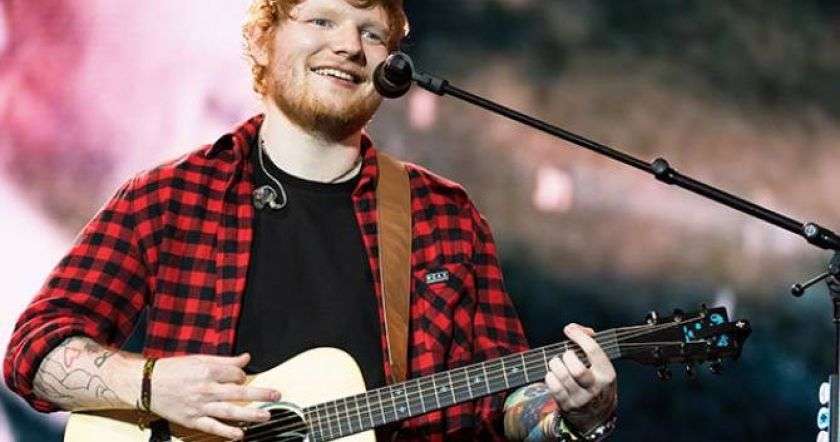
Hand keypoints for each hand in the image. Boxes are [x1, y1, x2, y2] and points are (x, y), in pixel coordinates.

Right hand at [149, 353, 279, 439]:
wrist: (146, 384)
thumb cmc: (172, 370)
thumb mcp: (199, 359)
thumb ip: (225, 360)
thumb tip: (246, 358)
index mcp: (207, 370)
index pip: (236, 374)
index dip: (242, 376)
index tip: (241, 378)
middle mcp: (205, 389)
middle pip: (238, 392)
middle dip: (260, 394)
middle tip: (276, 395)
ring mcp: (199, 406)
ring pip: (229, 411)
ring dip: (250, 414)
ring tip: (266, 416)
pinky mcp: (192, 420)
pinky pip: (213, 427)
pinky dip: (227, 432)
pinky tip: (240, 434)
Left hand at [544, 324, 616, 433]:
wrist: (597, 414)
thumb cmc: (596, 380)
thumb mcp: (601, 364)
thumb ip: (589, 341)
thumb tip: (574, 328)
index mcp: (606, 374)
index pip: (593, 351)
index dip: (579, 336)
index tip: (569, 330)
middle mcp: (595, 387)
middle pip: (577, 370)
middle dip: (567, 357)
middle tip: (566, 355)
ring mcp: (581, 398)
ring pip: (563, 377)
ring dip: (556, 365)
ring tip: (557, 362)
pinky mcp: (567, 405)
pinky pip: (553, 387)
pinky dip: (550, 377)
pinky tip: (553, 375)